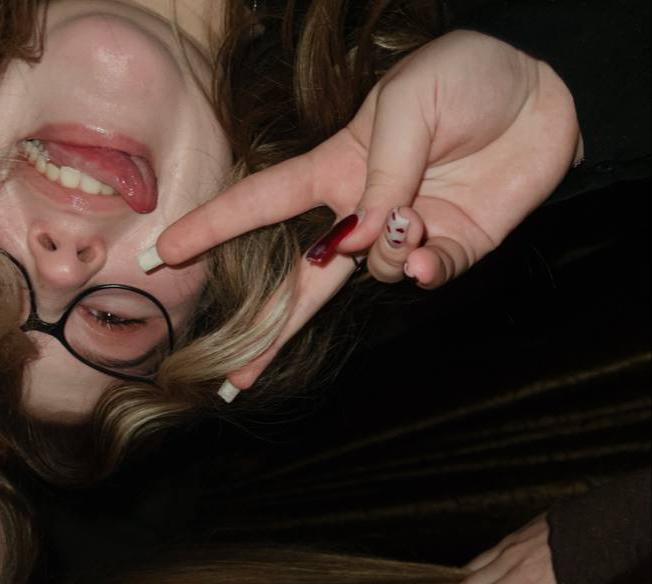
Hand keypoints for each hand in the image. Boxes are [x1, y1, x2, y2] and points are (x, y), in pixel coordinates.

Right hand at [141, 30, 580, 393]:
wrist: (542, 94)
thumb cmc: (464, 79)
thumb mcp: (409, 104)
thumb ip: (382, 173)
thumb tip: (366, 239)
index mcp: (337, 167)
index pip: (262, 202)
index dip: (212, 226)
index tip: (167, 251)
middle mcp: (361, 210)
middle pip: (301, 281)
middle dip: (268, 332)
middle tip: (235, 380)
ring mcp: (403, 236)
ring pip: (367, 277)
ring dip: (382, 256)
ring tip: (417, 211)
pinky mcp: (447, 251)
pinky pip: (418, 280)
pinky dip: (418, 272)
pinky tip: (424, 251)